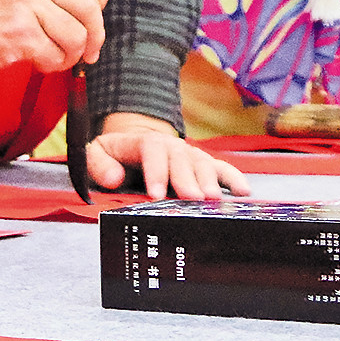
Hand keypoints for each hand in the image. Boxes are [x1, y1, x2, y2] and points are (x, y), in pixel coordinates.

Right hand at [0, 0, 107, 72]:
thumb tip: (98, 5)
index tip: (89, 11)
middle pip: (90, 7)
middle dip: (93, 35)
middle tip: (86, 49)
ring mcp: (22, 3)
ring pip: (76, 35)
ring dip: (71, 54)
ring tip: (54, 55)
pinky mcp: (15, 33)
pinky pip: (55, 55)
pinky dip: (52, 64)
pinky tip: (37, 61)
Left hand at [87, 114, 249, 199]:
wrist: (133, 144)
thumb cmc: (114, 155)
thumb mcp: (96, 154)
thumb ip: (98, 164)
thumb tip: (114, 178)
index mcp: (142, 142)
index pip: (151, 151)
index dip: (155, 171)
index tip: (155, 194)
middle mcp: (170, 146)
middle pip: (180, 158)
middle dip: (186, 179)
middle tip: (192, 198)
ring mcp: (189, 155)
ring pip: (202, 163)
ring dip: (209, 180)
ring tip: (213, 199)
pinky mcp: (203, 164)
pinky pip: (221, 169)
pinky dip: (233, 178)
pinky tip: (243, 192)